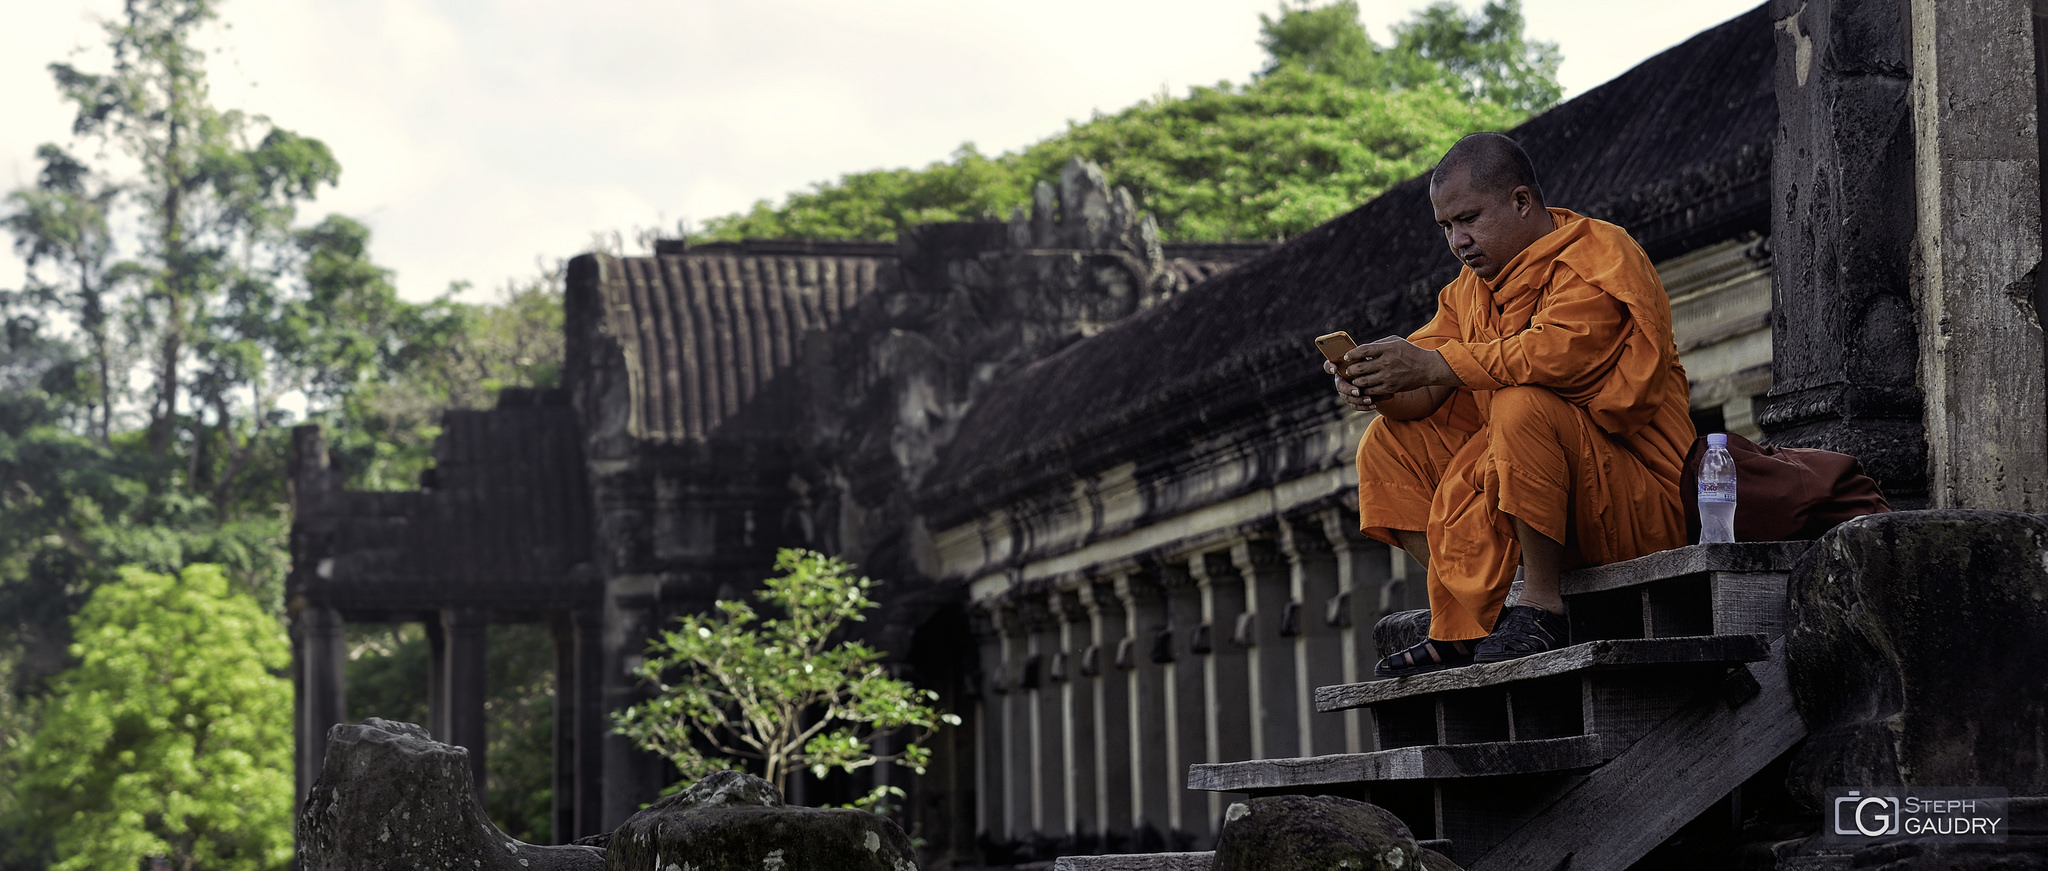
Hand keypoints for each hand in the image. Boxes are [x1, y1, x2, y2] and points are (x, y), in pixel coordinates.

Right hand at [1325, 360, 1377, 412]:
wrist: (1378, 375)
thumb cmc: (1372, 363)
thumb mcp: (1368, 357)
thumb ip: (1363, 357)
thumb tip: (1367, 354)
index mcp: (1341, 367)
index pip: (1329, 366)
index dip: (1330, 367)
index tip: (1335, 369)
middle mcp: (1340, 379)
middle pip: (1339, 386)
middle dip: (1348, 389)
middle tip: (1357, 391)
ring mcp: (1345, 391)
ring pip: (1346, 397)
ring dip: (1358, 400)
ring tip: (1370, 399)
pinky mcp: (1351, 400)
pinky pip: (1354, 405)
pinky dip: (1364, 406)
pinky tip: (1373, 405)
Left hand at [1338, 337, 1455, 397]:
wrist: (1427, 368)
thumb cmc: (1410, 352)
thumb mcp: (1396, 341)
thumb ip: (1378, 344)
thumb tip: (1361, 349)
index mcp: (1387, 349)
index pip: (1363, 351)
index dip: (1351, 354)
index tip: (1346, 357)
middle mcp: (1387, 363)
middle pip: (1360, 368)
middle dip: (1350, 370)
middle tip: (1347, 371)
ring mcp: (1389, 377)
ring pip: (1363, 382)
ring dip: (1355, 381)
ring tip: (1354, 380)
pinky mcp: (1391, 388)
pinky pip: (1372, 391)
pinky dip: (1365, 390)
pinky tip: (1363, 388)